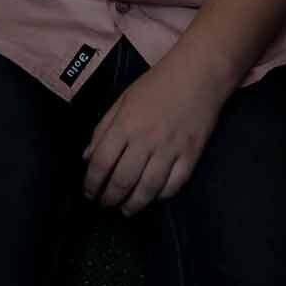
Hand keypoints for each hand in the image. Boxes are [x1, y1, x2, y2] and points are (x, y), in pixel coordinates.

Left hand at [82, 54, 228, 214]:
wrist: (199, 75)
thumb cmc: (157, 84)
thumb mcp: (122, 100)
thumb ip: (103, 129)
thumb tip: (87, 156)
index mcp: (125, 125)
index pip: (101, 162)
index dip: (91, 183)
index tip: (88, 193)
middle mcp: (146, 141)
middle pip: (122, 180)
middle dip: (110, 198)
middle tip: (104, 205)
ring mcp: (170, 150)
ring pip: (148, 189)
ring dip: (133, 204)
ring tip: (125, 210)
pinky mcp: (191, 156)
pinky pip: (174, 185)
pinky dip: (160, 196)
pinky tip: (151, 198)